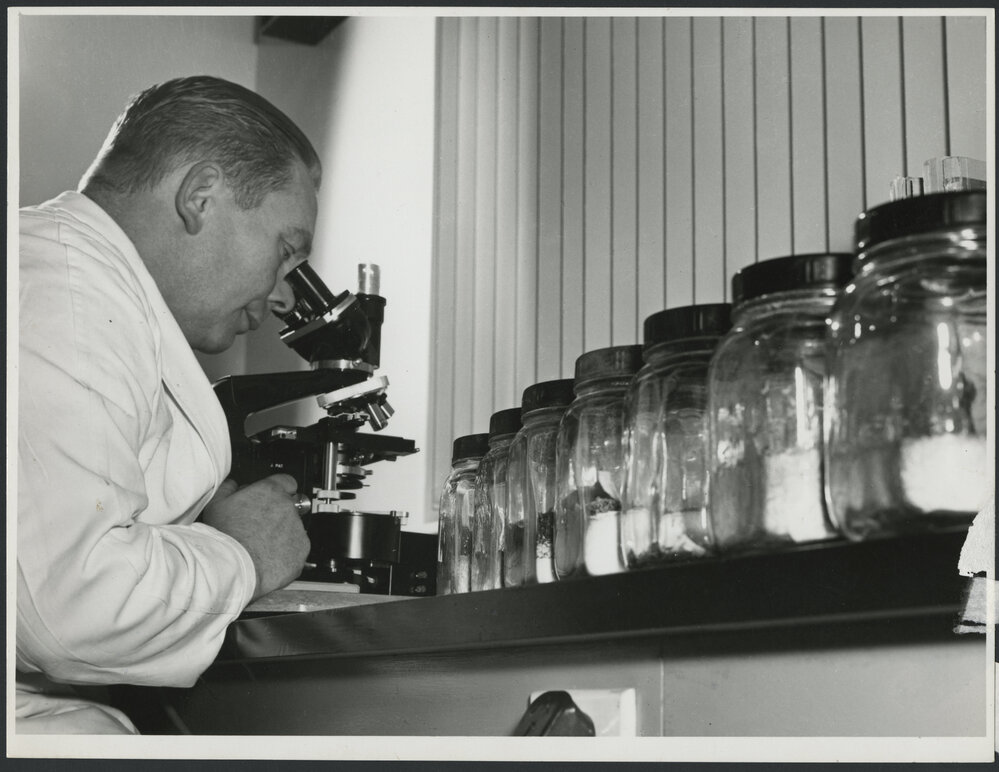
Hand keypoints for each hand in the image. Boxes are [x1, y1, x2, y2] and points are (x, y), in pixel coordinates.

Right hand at [201, 474, 309, 600]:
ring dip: (282, 534)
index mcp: (270, 491)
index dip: (279, 491)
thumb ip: (229, 488)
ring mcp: (297, 528)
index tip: (273, 498)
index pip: (286, 481)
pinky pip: (297, 548)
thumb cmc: (224, 537)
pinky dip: (287, 553)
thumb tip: (234, 486)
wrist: (234, 566)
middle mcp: (288, 507)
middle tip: (260, 527)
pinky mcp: (302, 549)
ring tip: (260, 545)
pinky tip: (269, 557)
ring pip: (294, 528)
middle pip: (289, 506)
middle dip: (277, 515)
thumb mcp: (216, 503)